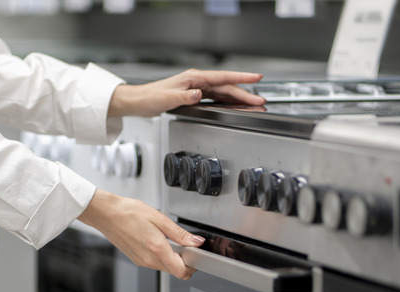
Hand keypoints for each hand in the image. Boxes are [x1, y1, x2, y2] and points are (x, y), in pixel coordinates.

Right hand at [77, 189, 203, 279]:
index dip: (192, 266)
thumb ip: (180, 234)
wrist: (106, 214)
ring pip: (165, 267)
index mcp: (156, 248)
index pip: (181, 271)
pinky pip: (155, 263)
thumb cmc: (128, 212)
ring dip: (172, 258)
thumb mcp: (159, 218)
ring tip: (168, 238)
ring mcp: (141, 261)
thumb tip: (196, 242)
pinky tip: (157, 240)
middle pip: (174, 271)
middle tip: (185, 245)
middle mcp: (148, 259)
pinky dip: (161, 255)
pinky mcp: (137, 259)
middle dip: (184, 262)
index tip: (196, 255)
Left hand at [108, 69, 266, 117]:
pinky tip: (234, 106)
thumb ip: (184, 96)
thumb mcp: (167, 98)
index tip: (256, 77)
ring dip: (238, 98)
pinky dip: (228, 102)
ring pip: (223, 92)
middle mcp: (197, 81)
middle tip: (260, 99)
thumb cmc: (150, 97)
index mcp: (193, 78)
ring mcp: (197, 88)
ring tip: (253, 103)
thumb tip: (199, 93)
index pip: (222, 77)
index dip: (241, 77)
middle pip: (227, 86)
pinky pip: (216, 98)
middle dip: (245, 92)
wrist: (139, 102)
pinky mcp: (195, 96)